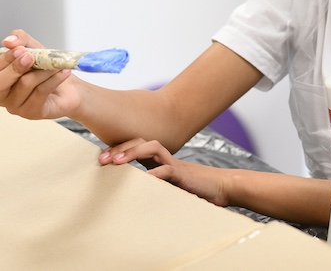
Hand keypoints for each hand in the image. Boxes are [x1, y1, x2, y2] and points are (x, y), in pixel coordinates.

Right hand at [0, 29, 80, 118]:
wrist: (69, 87)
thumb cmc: (47, 68)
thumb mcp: (34, 48)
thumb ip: (21, 40)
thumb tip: (9, 40)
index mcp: (1, 76)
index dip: (7, 58)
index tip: (21, 49)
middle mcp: (3, 93)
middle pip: (1, 81)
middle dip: (17, 66)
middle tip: (32, 57)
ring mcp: (15, 106)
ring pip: (25, 83)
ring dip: (43, 71)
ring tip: (56, 66)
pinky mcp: (31, 112)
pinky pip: (40, 92)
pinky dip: (54, 79)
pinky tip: (63, 73)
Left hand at [98, 139, 230, 206]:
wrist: (221, 187)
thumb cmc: (193, 189)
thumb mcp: (167, 187)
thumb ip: (151, 186)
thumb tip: (128, 197)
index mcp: (158, 161)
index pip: (135, 146)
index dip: (118, 149)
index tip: (101, 158)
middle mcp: (164, 158)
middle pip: (140, 142)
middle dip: (120, 147)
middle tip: (102, 159)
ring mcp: (174, 164)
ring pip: (152, 148)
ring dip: (133, 152)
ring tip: (117, 162)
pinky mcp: (183, 175)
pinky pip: (167, 170)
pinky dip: (155, 174)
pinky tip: (144, 180)